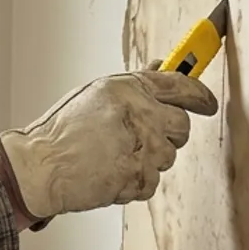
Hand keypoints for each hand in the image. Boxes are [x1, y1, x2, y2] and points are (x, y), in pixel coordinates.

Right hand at [0, 69, 217, 221]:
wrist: (41, 168)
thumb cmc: (61, 132)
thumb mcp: (95, 95)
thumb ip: (133, 86)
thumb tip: (163, 68)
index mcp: (128, 88)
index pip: (181, 84)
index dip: (200, 95)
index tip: (207, 103)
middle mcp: (140, 115)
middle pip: (182, 126)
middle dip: (169, 133)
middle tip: (145, 138)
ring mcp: (142, 148)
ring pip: (168, 156)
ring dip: (149, 158)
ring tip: (115, 156)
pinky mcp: (139, 178)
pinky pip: (152, 181)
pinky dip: (135, 180)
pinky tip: (111, 172)